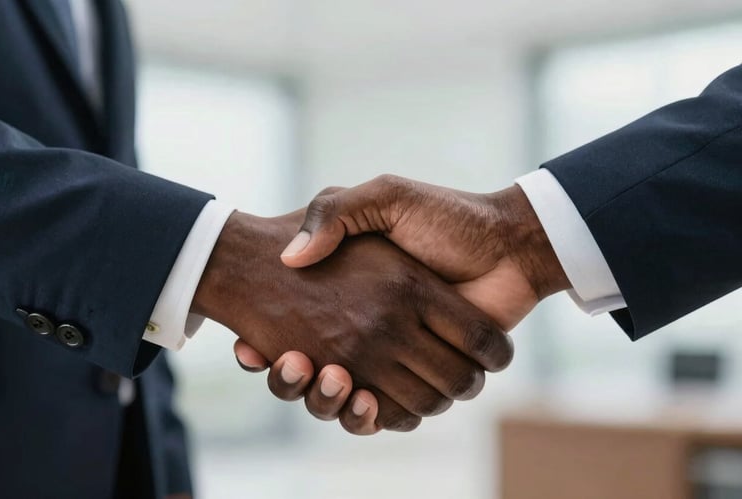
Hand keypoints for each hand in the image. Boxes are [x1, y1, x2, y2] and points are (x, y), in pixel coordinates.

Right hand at [236, 175, 569, 430]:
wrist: (508, 244)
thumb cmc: (448, 218)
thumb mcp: (385, 197)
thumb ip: (337, 213)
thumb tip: (290, 257)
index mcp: (354, 296)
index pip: (291, 329)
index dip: (265, 349)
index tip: (249, 347)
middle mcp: (370, 330)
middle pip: (312, 376)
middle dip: (291, 382)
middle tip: (290, 363)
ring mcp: (395, 357)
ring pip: (344, 401)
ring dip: (326, 402)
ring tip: (330, 378)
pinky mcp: (423, 378)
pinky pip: (387, 413)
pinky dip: (369, 417)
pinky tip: (362, 398)